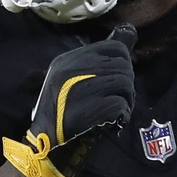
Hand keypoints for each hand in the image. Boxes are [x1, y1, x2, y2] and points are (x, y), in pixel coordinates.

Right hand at [2, 25, 135, 176]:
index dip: (124, 65)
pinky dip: (122, 116)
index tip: (115, 82)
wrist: (46, 145)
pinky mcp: (84, 111)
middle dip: (127, 86)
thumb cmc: (65, 112)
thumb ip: (103, 57)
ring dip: (127, 102)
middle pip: (124, 66)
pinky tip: (112, 124)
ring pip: (125, 84)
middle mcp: (71, 70)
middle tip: (118, 102)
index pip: (115, 48)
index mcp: (68, 60)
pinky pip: (120, 105)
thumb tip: (130, 31)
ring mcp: (77, 90)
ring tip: (115, 113)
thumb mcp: (76, 77)